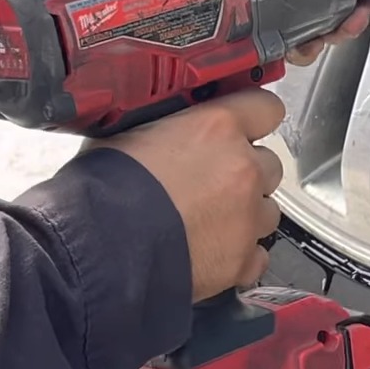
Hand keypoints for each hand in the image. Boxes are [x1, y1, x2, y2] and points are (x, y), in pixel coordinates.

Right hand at [99, 91, 286, 299]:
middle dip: (246, 172)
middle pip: (268, 164)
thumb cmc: (105, 190)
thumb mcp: (127, 133)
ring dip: (245, 214)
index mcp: (217, 127)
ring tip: (208, 222)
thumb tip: (164, 126)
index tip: (245, 124)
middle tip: (212, 182)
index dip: (254, 117)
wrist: (101, 248)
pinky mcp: (242, 260)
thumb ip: (164, 127)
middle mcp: (242, 169)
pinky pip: (257, 255)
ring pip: (268, 211)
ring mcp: (246, 217)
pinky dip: (239, 254)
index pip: (264, 108)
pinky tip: (211, 253)